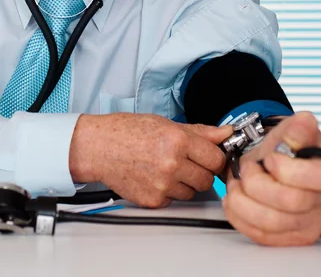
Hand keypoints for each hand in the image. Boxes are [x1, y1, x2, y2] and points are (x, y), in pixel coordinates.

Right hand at [69, 113, 231, 207]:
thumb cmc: (127, 131)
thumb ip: (200, 131)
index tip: (210, 156)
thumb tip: (225, 133)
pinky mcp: (153, 200)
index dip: (215, 157)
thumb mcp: (165, 123)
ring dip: (184, 183)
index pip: (216, 158)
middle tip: (185, 161)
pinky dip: (168, 191)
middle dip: (200, 171)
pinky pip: (173, 200)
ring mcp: (162, 184)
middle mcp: (172, 163)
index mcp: (177, 140)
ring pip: (192, 192)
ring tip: (165, 167)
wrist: (99, 147)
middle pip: (207, 179)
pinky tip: (154, 176)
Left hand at [223, 111, 320, 245]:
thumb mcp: (290, 131)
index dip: (288, 169)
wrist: (271, 166)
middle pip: (289, 201)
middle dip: (257, 181)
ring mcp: (305, 224)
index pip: (316, 178)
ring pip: (271, 223)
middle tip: (247, 169)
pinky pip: (261, 236)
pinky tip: (235, 199)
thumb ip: (296, 129)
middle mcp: (319, 202)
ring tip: (237, 184)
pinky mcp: (287, 237)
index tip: (269, 158)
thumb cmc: (284, 150)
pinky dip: (238, 216)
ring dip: (243, 200)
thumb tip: (304, 122)